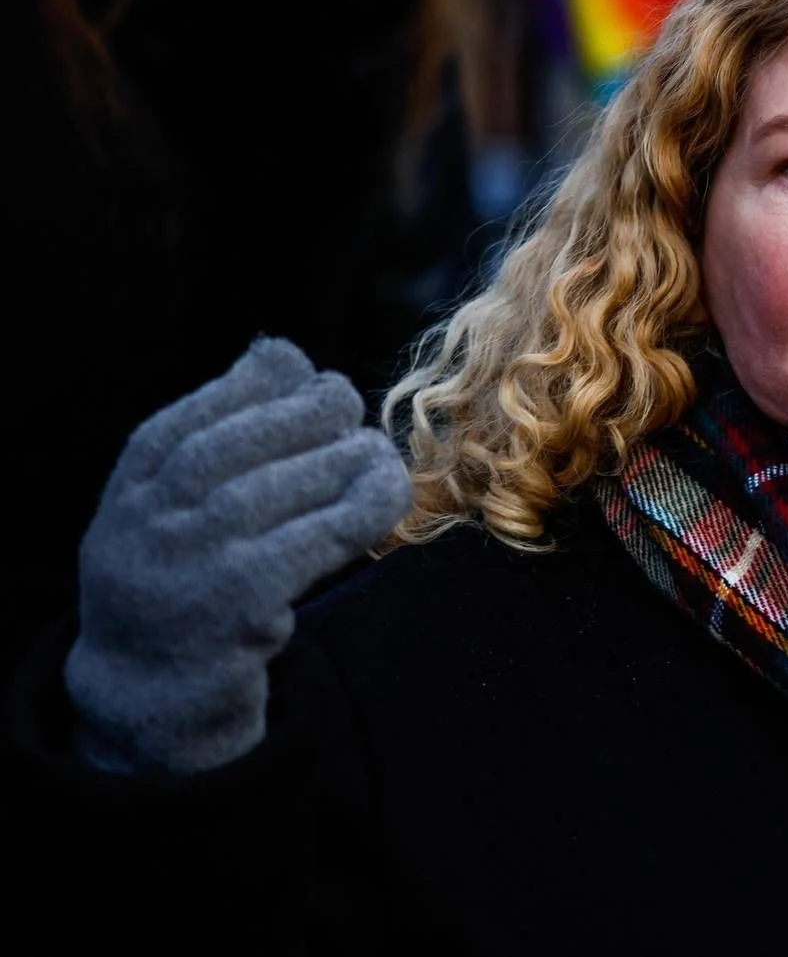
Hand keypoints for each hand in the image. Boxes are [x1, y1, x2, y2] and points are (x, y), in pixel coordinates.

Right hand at [65, 338, 412, 773]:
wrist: (150, 698)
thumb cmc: (181, 581)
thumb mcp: (167, 506)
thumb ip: (211, 437)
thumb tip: (280, 352)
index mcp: (135, 486)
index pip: (204, 412)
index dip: (264, 383)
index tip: (305, 375)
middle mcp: (155, 518)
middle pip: (248, 439)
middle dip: (312, 412)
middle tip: (350, 413)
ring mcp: (197, 560)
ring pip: (290, 483)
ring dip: (350, 458)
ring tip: (377, 458)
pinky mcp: (245, 603)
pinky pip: (323, 536)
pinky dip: (366, 507)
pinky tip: (389, 496)